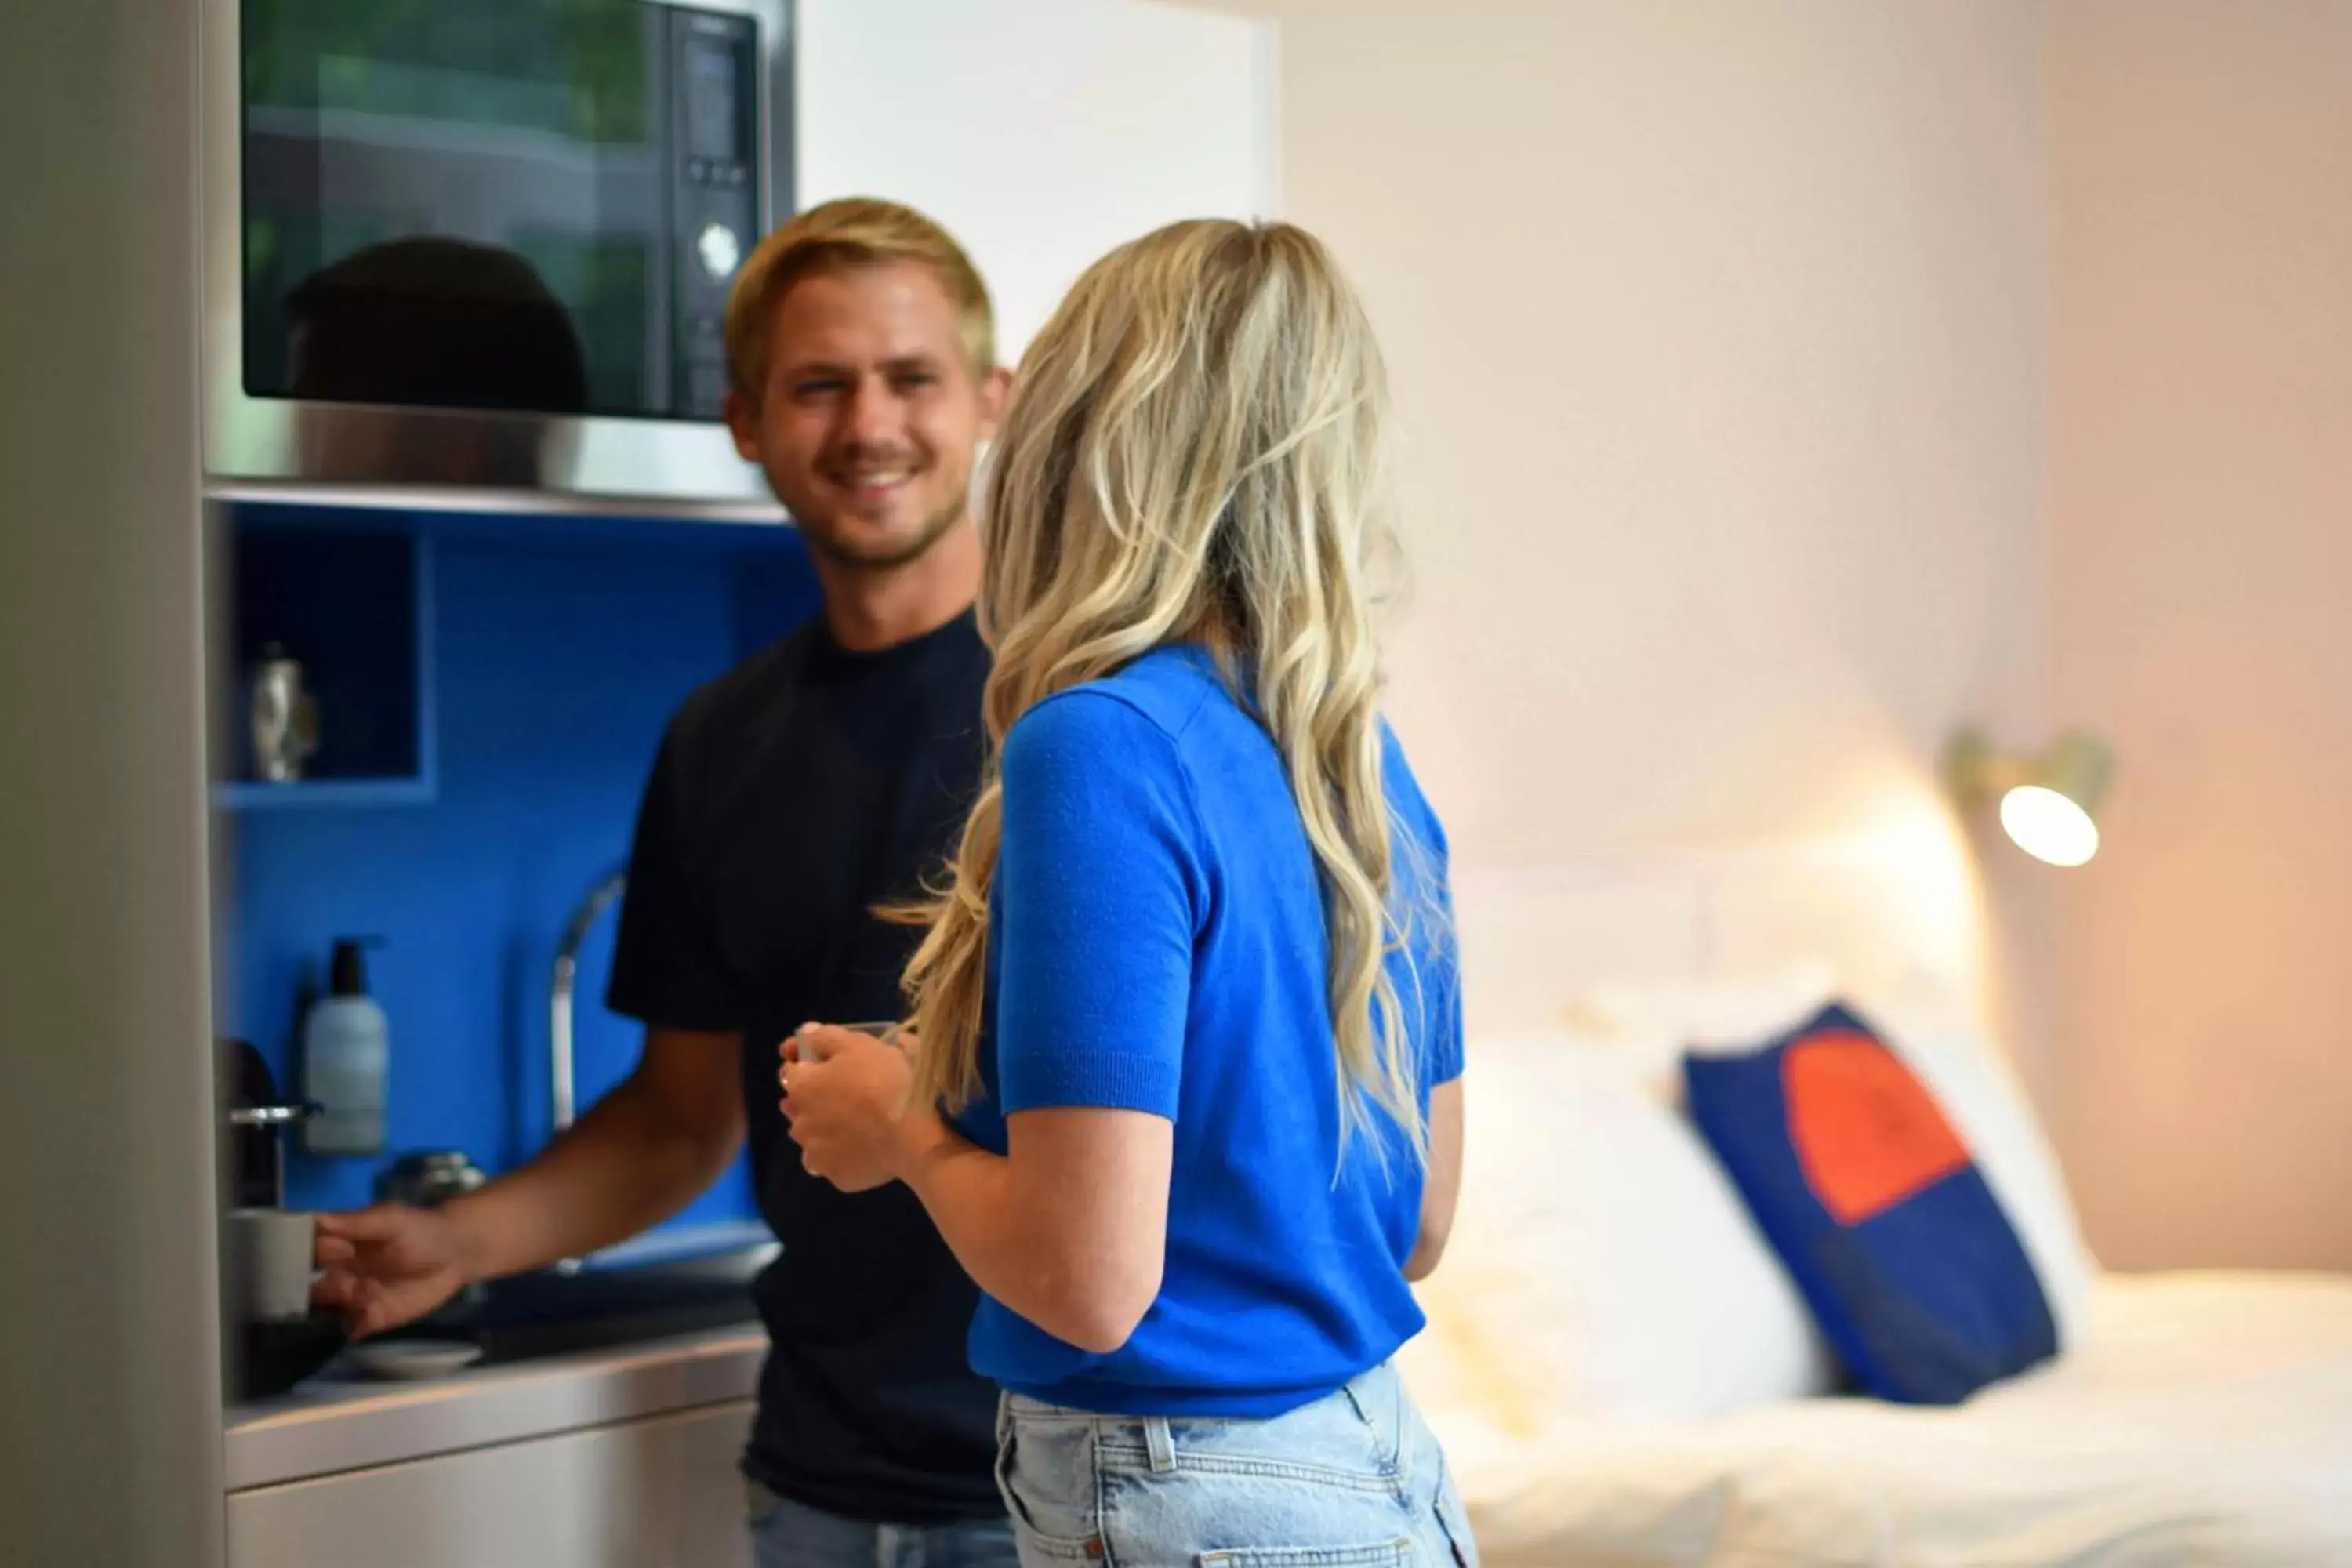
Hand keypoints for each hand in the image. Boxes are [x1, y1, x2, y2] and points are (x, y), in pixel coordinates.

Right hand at [314, 1203, 477, 1338]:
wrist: (455, 1255)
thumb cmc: (421, 1230)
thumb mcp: (391, 1220)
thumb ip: (356, 1222)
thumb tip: (316, 1219)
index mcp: (338, 1245)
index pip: (309, 1252)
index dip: (312, 1253)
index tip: (336, 1251)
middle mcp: (338, 1272)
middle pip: (312, 1285)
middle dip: (321, 1287)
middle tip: (345, 1284)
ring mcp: (352, 1298)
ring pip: (327, 1309)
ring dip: (336, 1308)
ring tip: (361, 1298)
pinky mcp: (370, 1318)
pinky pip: (351, 1327)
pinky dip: (353, 1326)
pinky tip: (367, 1318)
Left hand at [781, 1023, 927, 1192]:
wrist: (912, 1135)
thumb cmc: (886, 1081)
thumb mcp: (860, 1045)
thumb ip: (826, 1037)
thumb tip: (805, 1032)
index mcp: (802, 1087)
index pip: (790, 1070)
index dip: (805, 1063)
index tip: (822, 1061)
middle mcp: (800, 1123)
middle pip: (798, 1107)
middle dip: (812, 1100)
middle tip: (841, 1093)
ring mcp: (817, 1154)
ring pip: (812, 1138)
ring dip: (823, 1129)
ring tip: (851, 1124)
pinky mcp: (837, 1176)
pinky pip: (833, 1162)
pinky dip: (842, 1154)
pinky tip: (862, 1147)